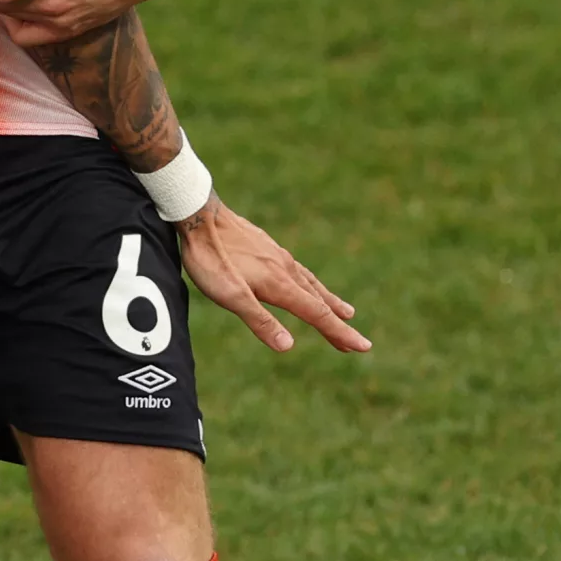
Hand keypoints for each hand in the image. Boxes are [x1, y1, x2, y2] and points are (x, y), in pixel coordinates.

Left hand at [176, 195, 368, 353]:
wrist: (198, 214)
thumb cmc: (210, 258)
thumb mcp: (230, 296)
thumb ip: (259, 320)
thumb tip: (288, 347)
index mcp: (280, 284)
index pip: (317, 314)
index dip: (340, 333)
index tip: (363, 346)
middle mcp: (285, 269)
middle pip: (318, 301)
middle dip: (338, 323)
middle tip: (358, 342)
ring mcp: (277, 255)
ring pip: (310, 283)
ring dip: (328, 301)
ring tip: (345, 311)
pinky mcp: (267, 246)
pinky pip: (297, 269)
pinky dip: (309, 282)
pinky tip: (303, 280)